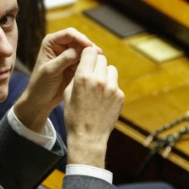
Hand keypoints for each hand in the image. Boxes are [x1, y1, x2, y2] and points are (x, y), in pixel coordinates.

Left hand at [14, 28, 99, 131]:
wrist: (41, 100)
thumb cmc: (40, 85)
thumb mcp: (51, 71)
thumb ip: (64, 59)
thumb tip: (80, 50)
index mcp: (51, 42)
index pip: (69, 34)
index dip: (81, 38)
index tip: (89, 46)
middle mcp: (60, 45)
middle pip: (79, 40)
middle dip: (89, 46)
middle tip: (99, 54)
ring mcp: (68, 55)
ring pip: (84, 50)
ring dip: (91, 55)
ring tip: (99, 61)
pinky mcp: (74, 65)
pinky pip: (85, 60)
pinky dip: (91, 63)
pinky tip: (96, 67)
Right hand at [63, 47, 123, 167]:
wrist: (88, 137)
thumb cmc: (74, 115)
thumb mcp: (68, 93)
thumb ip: (77, 75)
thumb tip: (85, 63)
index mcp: (82, 77)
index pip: (89, 51)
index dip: (87, 55)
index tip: (86, 60)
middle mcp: (98, 79)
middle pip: (101, 58)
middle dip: (96, 64)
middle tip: (91, 74)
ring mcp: (111, 88)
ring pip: (110, 69)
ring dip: (104, 74)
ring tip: (98, 86)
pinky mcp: (120, 96)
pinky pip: (115, 83)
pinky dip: (110, 87)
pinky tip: (103, 99)